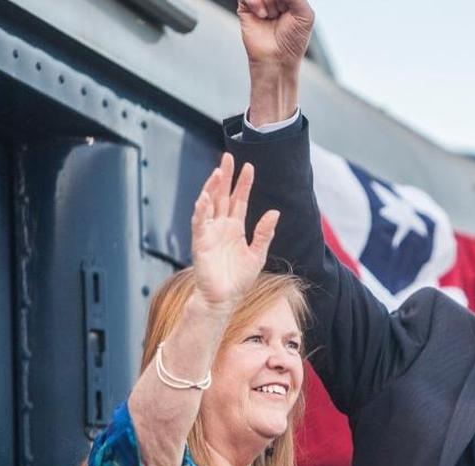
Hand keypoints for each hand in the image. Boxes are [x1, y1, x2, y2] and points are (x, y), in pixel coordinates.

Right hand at [191, 153, 279, 310]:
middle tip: (228, 157)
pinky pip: (199, 223)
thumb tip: (275, 212)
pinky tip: (204, 197)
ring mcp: (209, 232)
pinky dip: (201, 210)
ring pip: (209, 204)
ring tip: (218, 172)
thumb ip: (264, 233)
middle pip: (222, 196)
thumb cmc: (239, 279)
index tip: (248, 166)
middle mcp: (221, 226)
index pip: (239, 200)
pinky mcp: (200, 242)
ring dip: (212, 188)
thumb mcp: (257, 254)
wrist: (224, 299)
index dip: (243, 184)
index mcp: (236, 228)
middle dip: (225, 176)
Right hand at [237, 0, 314, 69]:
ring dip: (269, 2)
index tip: (286, 7)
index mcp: (292, 0)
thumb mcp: (304, 15)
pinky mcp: (246, 6)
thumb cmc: (293, 41)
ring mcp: (261, 1)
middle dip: (279, 1)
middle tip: (281, 12)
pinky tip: (262, 15)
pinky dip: (255, 2)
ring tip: (272, 16)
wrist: (276, 59)